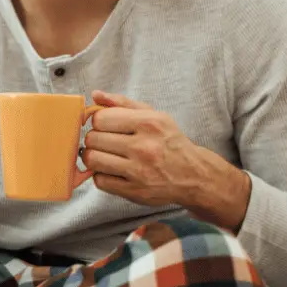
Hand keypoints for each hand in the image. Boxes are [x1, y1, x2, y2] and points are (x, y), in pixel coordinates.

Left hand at [80, 90, 251, 229]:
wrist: (193, 175)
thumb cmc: (169, 142)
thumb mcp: (153, 115)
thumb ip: (122, 103)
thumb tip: (95, 95)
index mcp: (149, 123)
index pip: (100, 119)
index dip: (98, 122)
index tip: (105, 126)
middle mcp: (144, 147)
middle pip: (93, 139)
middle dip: (95, 139)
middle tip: (105, 142)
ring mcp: (139, 172)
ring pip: (92, 160)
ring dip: (93, 157)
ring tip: (105, 156)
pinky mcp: (134, 191)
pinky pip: (100, 181)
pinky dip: (101, 175)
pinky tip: (113, 171)